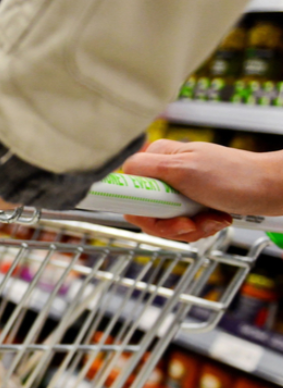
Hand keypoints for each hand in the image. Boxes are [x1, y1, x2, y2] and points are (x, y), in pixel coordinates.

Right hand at [121, 139, 282, 241]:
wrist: (270, 189)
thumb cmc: (235, 176)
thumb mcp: (184, 168)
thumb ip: (148, 168)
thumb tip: (121, 170)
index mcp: (158, 159)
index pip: (126, 189)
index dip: (139, 208)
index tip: (156, 214)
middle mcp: (165, 175)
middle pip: (144, 212)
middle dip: (169, 224)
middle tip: (189, 222)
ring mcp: (179, 192)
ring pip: (164, 223)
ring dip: (188, 228)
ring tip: (210, 219)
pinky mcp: (192, 206)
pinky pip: (181, 227)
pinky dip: (199, 228)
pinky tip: (215, 219)